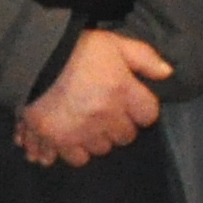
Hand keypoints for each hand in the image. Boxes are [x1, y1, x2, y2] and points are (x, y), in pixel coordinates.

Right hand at [17, 28, 168, 167]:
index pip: (149, 115)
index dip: (142, 108)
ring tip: (88, 123)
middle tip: (107, 111)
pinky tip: (70, 137)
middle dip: (120, 125)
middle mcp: (105, 117)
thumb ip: (144, 58)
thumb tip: (168, 73)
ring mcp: (81, 132)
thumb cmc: (78, 49)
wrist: (33, 59)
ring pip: (101, 149)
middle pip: (125, 136)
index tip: (131, 101)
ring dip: (98, 138)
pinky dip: (74, 150)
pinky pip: (75, 158)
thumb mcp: (115, 43)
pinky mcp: (57, 141)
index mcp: (122, 91)